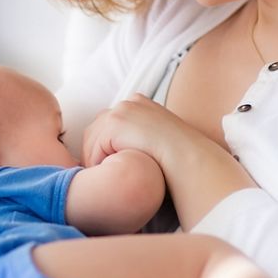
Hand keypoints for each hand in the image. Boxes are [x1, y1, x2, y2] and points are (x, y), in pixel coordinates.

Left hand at [80, 93, 197, 167]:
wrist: (184, 155)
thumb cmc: (175, 154)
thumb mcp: (156, 136)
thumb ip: (139, 135)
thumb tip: (124, 147)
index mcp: (138, 102)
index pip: (108, 122)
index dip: (104, 144)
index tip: (106, 161)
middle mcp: (127, 103)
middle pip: (96, 128)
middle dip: (95, 150)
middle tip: (98, 170)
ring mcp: (120, 112)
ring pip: (92, 140)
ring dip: (95, 158)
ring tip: (102, 175)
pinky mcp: (114, 125)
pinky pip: (94, 149)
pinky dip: (97, 163)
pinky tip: (108, 174)